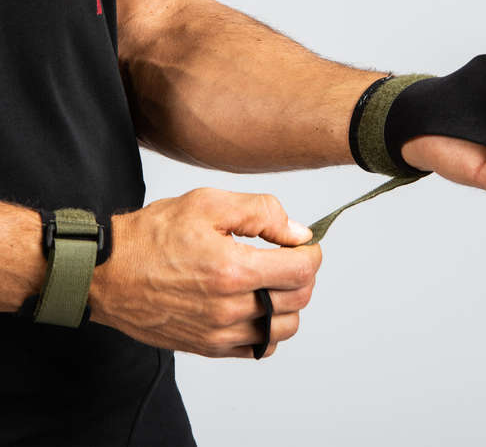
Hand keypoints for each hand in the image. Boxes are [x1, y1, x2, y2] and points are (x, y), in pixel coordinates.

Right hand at [89, 188, 321, 357]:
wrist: (107, 272)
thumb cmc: (152, 235)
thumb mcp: (208, 203)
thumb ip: (262, 213)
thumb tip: (299, 233)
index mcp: (233, 270)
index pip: (302, 270)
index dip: (312, 252)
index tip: (303, 243)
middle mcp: (230, 308)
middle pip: (299, 298)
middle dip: (303, 273)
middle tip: (288, 256)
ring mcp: (219, 333)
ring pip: (285, 328)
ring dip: (290, 301)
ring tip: (272, 280)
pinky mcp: (208, 346)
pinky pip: (259, 348)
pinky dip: (269, 329)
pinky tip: (256, 305)